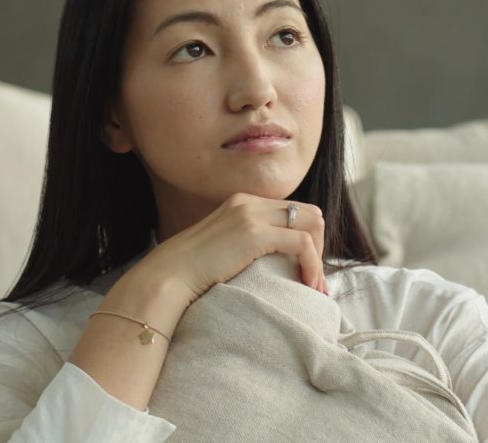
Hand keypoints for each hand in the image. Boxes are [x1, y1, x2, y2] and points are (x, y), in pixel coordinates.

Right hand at [139, 192, 326, 305]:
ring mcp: (251, 215)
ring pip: (312, 224)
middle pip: (309, 213)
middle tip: (312, 278)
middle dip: (319, 245)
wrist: (167, 277)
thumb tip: (274, 262)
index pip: (293, 211)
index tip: (306, 270)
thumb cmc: (192, 272)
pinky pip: (302, 243)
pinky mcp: (254, 234)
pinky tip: (307, 284)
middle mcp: (249, 202)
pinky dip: (312, 264)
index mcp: (243, 203)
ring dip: (319, 257)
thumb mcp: (225, 248)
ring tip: (314, 286)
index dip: (308, 240)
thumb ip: (247, 244)